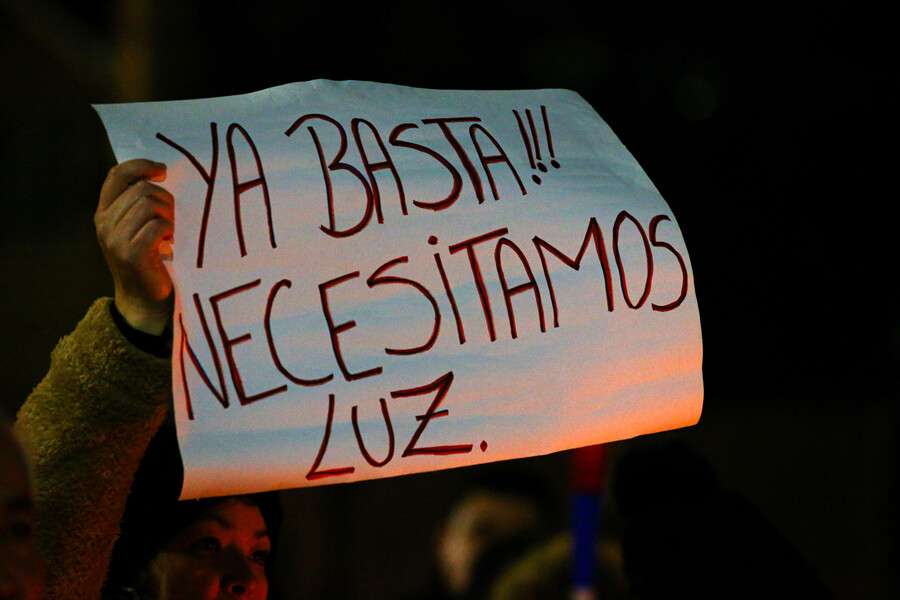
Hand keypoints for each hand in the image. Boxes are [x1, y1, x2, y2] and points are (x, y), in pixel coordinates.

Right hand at [95, 159, 174, 334]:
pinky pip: (158, 225)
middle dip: (165, 200)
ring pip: (150, 204)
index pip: (116, 175)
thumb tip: (160, 174)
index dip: (140, 166)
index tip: (162, 171)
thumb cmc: (150, 262)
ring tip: (170, 233)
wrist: (145, 303)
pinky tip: (170, 243)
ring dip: (169, 216)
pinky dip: (170, 231)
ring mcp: (115, 239)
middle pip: (142, 189)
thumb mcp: (138, 228)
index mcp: (104, 213)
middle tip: (172, 221)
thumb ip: (139, 204)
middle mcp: (104, 224)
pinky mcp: (131, 253)